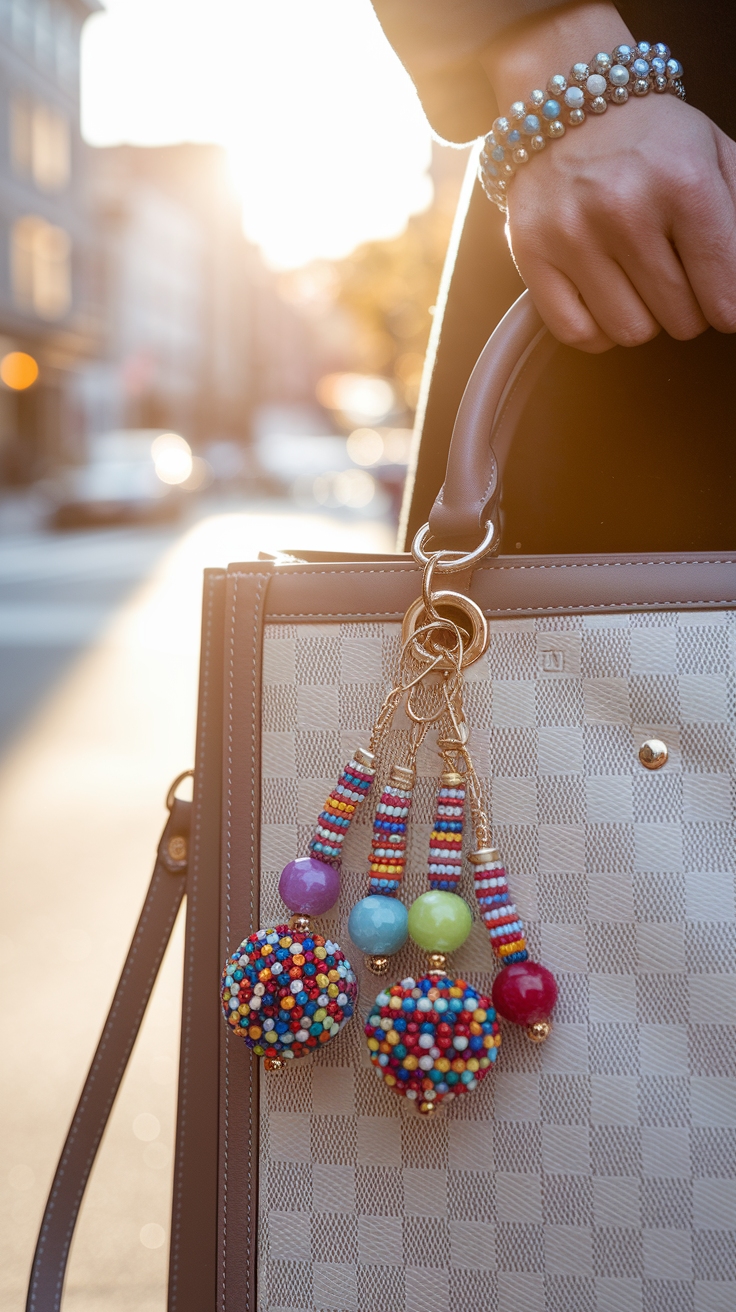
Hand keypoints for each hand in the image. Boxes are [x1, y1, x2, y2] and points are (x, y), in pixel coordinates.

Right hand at [480, 1, 735, 351]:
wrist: (567, 98)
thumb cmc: (649, 135)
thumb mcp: (716, 155)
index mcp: (685, 183)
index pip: (724, 292)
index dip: (729, 306)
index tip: (720, 300)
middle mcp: (626, 210)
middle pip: (680, 319)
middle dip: (688, 309)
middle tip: (676, 278)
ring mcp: (573, 235)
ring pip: (630, 332)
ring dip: (643, 319)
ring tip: (638, 284)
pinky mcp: (532, 253)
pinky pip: (577, 333)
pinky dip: (598, 330)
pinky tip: (605, 300)